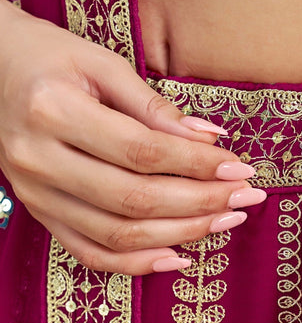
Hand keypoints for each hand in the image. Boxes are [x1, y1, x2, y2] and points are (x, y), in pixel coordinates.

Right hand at [0, 1, 265, 273]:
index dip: (197, 165)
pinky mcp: (39, 214)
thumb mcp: (101, 64)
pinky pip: (91, 254)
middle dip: (200, 204)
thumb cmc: (49, 58)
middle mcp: (39, 160)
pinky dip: (137, 264)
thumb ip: (155, 106)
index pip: (142, 152)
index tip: (240, 168)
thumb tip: (212, 140)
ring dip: (180, 234)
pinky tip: (179, 257)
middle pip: (134, 199)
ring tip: (225, 221)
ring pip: (118, 234)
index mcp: (53, 110)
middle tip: (245, 198)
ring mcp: (35, 195)